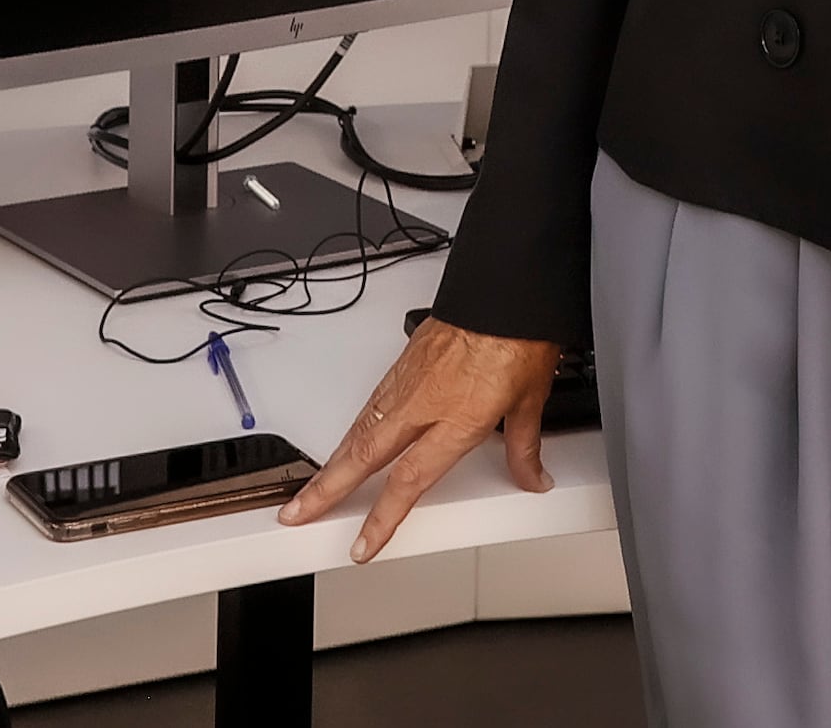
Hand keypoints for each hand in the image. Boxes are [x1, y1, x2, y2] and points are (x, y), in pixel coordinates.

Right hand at [276, 318, 558, 559]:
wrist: (504, 286)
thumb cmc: (519, 335)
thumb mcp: (531, 399)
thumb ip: (523, 447)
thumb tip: (532, 476)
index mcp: (457, 418)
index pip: (410, 481)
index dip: (383, 518)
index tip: (364, 544)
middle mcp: (424, 402)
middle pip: (363, 456)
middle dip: (326, 490)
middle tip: (297, 514)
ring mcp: (408, 380)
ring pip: (360, 429)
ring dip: (331, 462)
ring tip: (312, 489)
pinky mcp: (403, 361)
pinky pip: (371, 404)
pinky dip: (352, 429)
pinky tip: (346, 442)